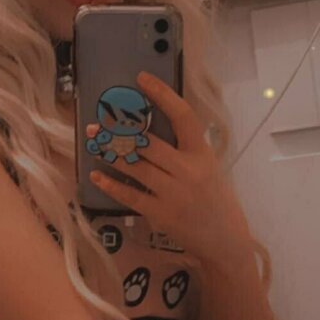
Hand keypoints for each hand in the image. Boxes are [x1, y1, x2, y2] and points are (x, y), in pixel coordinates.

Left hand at [85, 71, 251, 261]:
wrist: (225, 241)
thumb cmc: (217, 201)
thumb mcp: (209, 169)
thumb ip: (187, 151)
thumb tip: (154, 130)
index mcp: (202, 154)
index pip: (183, 116)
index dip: (162, 94)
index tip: (142, 79)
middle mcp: (188, 171)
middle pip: (149, 143)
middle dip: (120, 131)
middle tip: (99, 123)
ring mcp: (173, 193)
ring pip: (135, 166)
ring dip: (111, 153)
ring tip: (94, 142)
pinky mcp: (161, 214)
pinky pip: (130, 195)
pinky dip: (110, 185)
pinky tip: (96, 176)